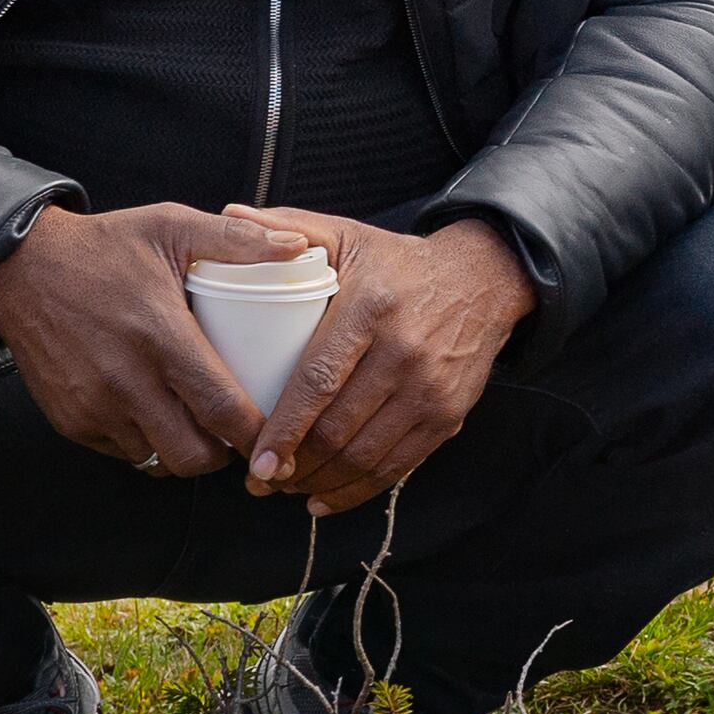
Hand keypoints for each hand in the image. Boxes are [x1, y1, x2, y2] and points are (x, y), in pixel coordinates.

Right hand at [0, 204, 304, 477]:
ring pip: (156, 460)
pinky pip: (123, 453)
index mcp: (160, 335)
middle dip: (226, 454)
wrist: (21, 269)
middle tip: (241, 432)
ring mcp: (94, 407)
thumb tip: (298, 245)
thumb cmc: (105, 245)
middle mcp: (125, 381)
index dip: (257, 431)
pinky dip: (148, 445)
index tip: (279, 429)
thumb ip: (238, 239)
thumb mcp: (173, 226)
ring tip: (205, 426)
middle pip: (192, 454)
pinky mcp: (70, 421)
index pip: (221, 407)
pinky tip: (164, 417)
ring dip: (186, 451)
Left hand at [225, 210, 538, 514]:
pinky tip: (323, 497)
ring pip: (364, 455)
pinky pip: (396, 467)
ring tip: (285, 487)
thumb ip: (288, 229)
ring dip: (318, 483)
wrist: (486, 278)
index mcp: (372, 308)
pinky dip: (356, 491)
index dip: (283, 430)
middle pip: (338, 429)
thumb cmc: (400, 263)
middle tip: (257, 479)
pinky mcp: (448, 414)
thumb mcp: (348, 236)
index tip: (253, 462)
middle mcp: (405, 351)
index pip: (318, 381)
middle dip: (292, 466)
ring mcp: (430, 387)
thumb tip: (227, 215)